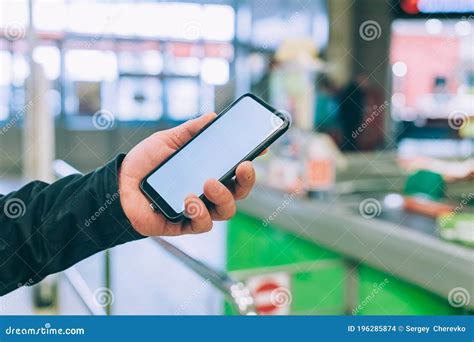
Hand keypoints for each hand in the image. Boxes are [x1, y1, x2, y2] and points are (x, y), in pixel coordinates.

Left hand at [118, 113, 256, 235]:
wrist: (118, 183)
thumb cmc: (145, 163)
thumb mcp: (168, 140)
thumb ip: (190, 131)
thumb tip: (212, 117)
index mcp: (209, 173)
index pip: (236, 171)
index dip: (250, 162)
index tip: (259, 149)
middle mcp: (208, 194)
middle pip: (239, 193)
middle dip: (247, 181)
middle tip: (242, 166)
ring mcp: (197, 210)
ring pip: (226, 211)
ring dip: (223, 196)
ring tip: (208, 182)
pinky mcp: (183, 224)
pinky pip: (202, 224)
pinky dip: (199, 212)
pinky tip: (189, 199)